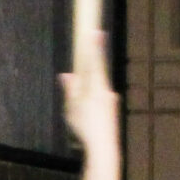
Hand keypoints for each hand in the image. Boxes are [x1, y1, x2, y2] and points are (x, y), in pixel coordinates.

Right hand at [59, 35, 118, 150]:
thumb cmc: (86, 127)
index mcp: (96, 87)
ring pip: (97, 87)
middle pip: (97, 72)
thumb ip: (71, 90)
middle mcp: (106, 90)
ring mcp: (111, 100)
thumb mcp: (73, 108)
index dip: (94, 47)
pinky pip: (100, 98)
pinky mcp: (112, 109)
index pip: (94, 62)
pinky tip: (87, 114)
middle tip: (90, 51)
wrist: (104, 148)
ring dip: (88, 89)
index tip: (97, 32)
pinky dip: (92, 100)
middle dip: (89, 67)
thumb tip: (66, 75)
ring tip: (80, 103)